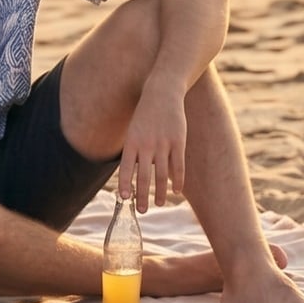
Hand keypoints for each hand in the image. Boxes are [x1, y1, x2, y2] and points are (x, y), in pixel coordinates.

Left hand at [116, 88, 186, 212]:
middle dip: (142, 195)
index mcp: (132, 142)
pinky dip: (178, 180)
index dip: (125, 184)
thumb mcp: (133, 131)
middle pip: (144, 176)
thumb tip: (133, 177)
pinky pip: (178, 166)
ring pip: (162, 174)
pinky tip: (176, 191)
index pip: (125, 168)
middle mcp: (146, 144)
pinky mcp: (178, 141)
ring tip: (158, 204)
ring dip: (160, 192)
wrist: (162, 92)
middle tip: (143, 210)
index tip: (124, 198)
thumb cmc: (145, 115)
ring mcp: (164, 143)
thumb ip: (133, 152)